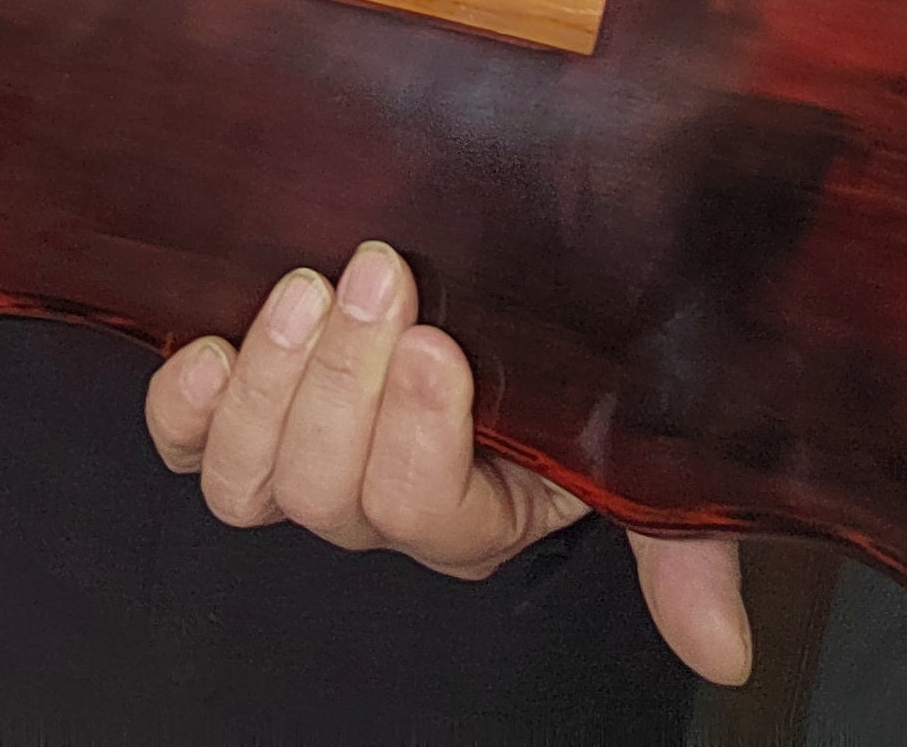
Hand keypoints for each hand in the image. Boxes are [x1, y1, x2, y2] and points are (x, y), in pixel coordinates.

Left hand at [143, 242, 751, 685]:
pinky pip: (181, 442)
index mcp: (472, 513)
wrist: (507, 248)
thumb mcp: (643, 437)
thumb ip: (683, 549)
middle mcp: (376, 499)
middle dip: (345, 382)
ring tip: (308, 288)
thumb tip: (725, 656)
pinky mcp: (235, 406)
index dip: (417, 439)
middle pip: (328, 496)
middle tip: (381, 273)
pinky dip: (183, 402)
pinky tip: (208, 344)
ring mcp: (299, 453)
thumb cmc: (577, 342)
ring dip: (270, 384)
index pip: (425, 515)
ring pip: (248, 479)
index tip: (441, 342)